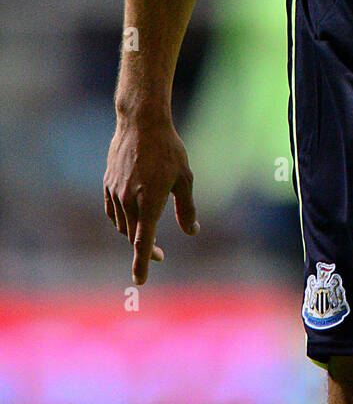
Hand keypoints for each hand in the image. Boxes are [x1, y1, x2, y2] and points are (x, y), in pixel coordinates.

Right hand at [103, 116, 198, 284]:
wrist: (140, 122)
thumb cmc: (168, 149)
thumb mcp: (184, 178)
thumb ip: (187, 208)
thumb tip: (192, 231)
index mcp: (149, 201)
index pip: (143, 241)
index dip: (142, 262)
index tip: (140, 280)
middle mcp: (128, 200)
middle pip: (133, 236)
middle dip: (145, 249)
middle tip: (160, 255)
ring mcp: (115, 192)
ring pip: (122, 225)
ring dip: (134, 233)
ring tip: (148, 233)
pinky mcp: (108, 184)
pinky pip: (112, 212)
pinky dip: (122, 220)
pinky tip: (131, 219)